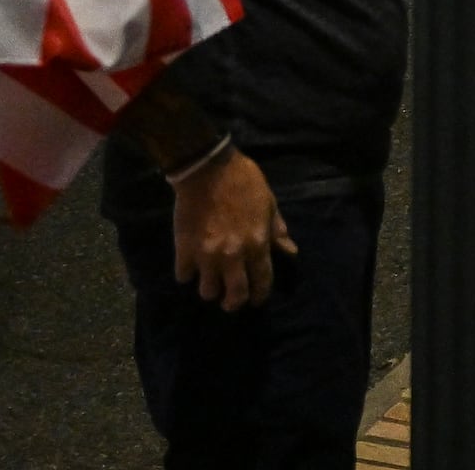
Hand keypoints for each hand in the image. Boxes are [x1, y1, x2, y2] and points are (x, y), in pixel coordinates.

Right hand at [173, 151, 294, 311]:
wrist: (208, 170)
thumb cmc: (245, 183)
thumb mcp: (270, 204)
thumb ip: (277, 232)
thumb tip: (290, 253)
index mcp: (257, 244)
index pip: (262, 282)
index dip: (260, 296)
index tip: (256, 299)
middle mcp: (233, 255)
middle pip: (234, 296)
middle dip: (234, 303)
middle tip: (231, 301)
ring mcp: (206, 255)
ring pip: (207, 291)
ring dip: (210, 289)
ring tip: (211, 281)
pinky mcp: (183, 250)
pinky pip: (183, 276)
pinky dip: (188, 274)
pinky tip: (192, 266)